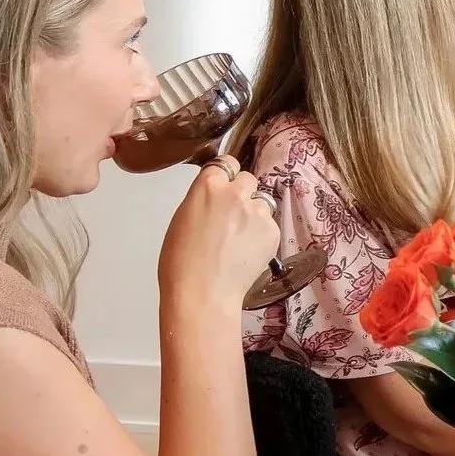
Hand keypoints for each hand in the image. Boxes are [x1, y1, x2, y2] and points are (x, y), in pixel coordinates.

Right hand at [159, 160, 278, 312]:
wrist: (203, 292)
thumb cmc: (182, 263)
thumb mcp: (183, 218)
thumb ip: (203, 199)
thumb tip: (214, 198)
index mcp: (208, 186)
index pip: (226, 163)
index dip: (226, 175)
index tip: (226, 182)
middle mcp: (236, 194)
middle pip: (248, 179)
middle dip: (242, 193)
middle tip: (232, 215)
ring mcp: (258, 212)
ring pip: (262, 202)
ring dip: (254, 213)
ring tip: (238, 237)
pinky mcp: (272, 231)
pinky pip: (270, 224)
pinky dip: (262, 234)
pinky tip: (246, 250)